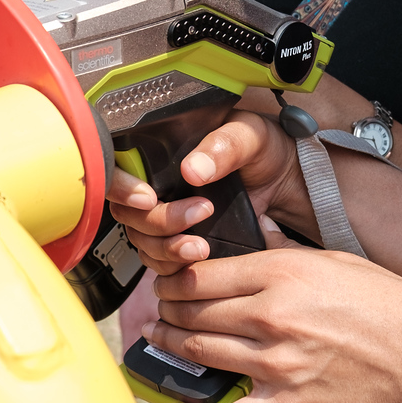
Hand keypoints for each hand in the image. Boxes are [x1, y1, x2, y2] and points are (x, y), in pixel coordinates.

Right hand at [107, 111, 309, 273]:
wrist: (286, 182)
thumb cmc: (263, 149)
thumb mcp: (249, 135)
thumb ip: (223, 145)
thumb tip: (193, 170)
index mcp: (160, 151)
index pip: (115, 168)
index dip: (121, 187)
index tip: (149, 198)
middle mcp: (155, 185)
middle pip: (128, 213)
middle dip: (159, 222)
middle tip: (200, 213)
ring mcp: (164, 216)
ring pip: (142, 242)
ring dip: (168, 249)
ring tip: (202, 245)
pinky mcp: (179, 241)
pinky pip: (160, 263)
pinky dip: (176, 266)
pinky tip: (200, 258)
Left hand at [145, 247, 401, 402]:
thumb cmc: (389, 305)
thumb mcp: (337, 259)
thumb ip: (287, 248)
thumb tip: (256, 231)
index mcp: (282, 274)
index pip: (202, 274)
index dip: (175, 277)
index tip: (171, 279)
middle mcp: (271, 317)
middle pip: (193, 311)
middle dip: (168, 308)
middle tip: (162, 308)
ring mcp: (276, 365)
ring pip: (200, 352)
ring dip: (172, 345)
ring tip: (162, 339)